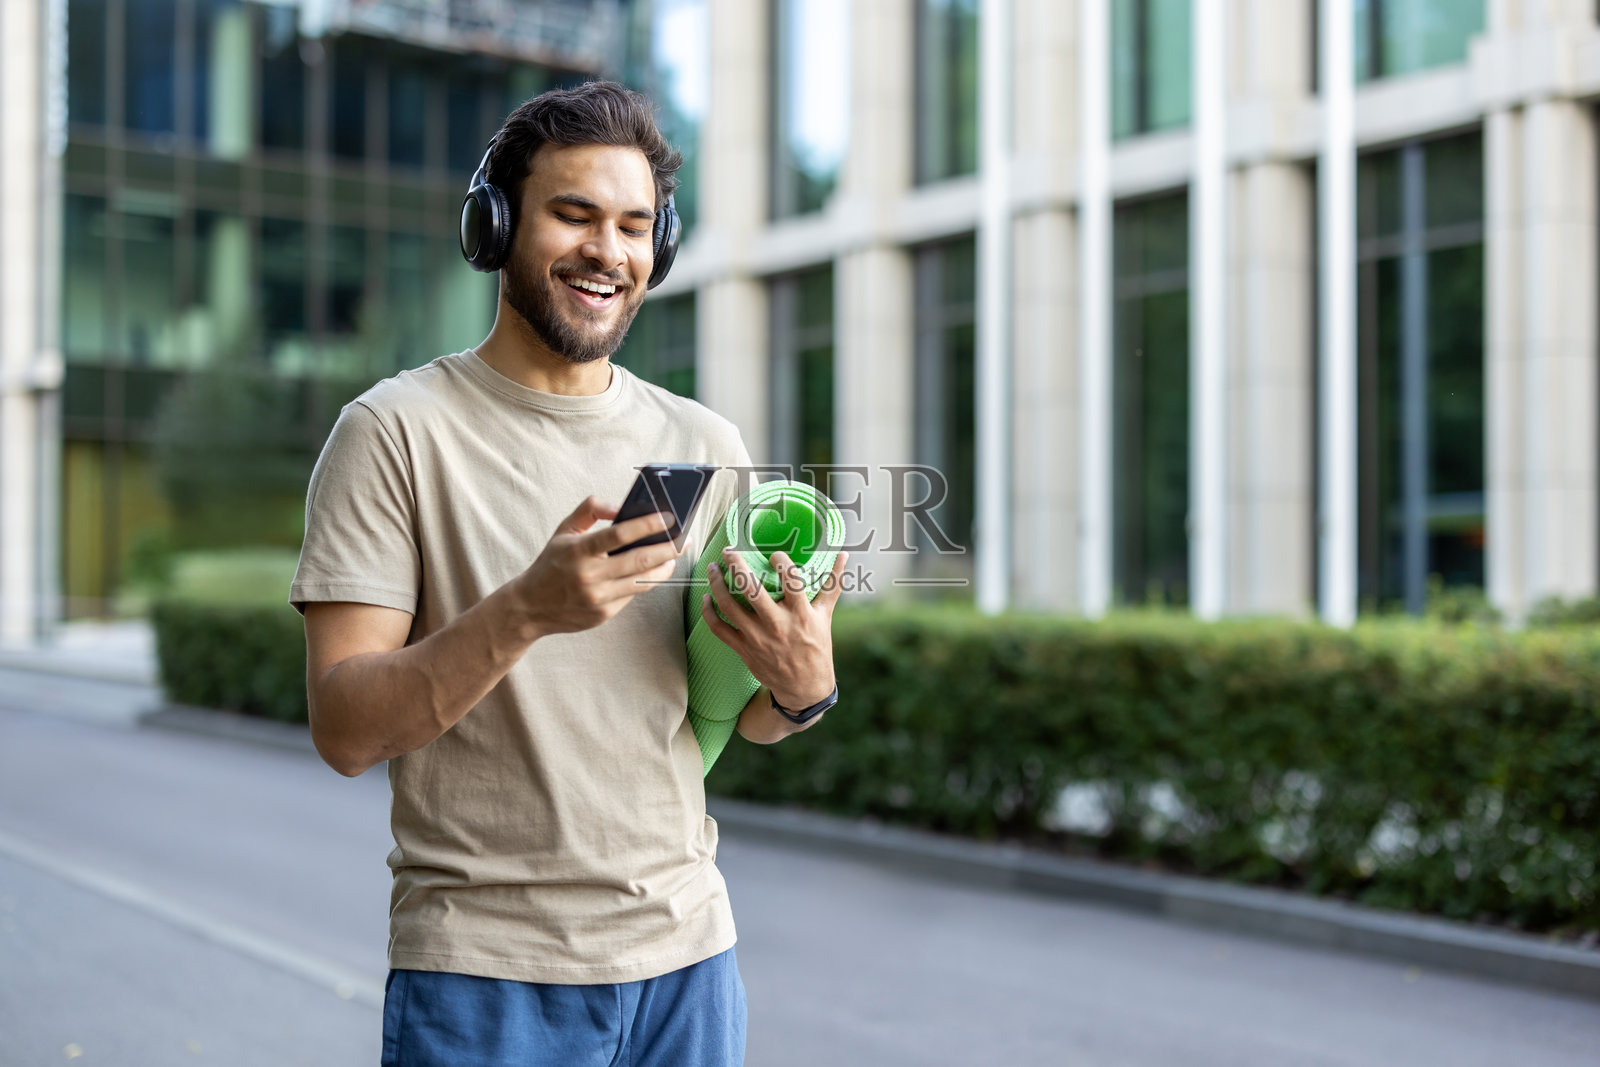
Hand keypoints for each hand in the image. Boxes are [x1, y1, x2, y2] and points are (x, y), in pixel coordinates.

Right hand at [515, 496, 680, 635]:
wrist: (530, 607)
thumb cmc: (551, 563)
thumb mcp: (563, 530)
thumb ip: (590, 509)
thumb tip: (620, 506)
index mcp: (579, 551)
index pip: (618, 534)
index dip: (647, 524)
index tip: (669, 517)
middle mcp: (589, 576)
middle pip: (640, 560)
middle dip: (668, 549)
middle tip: (684, 539)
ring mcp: (598, 598)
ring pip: (643, 581)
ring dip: (665, 567)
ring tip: (675, 555)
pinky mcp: (604, 614)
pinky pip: (632, 595)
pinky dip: (644, 581)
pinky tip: (653, 571)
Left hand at [700, 548, 848, 708]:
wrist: (804, 687)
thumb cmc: (816, 646)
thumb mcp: (826, 615)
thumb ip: (832, 584)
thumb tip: (844, 555)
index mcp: (801, 614)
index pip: (791, 581)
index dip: (781, 562)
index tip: (773, 554)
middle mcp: (778, 625)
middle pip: (752, 590)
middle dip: (737, 566)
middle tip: (729, 550)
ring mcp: (758, 638)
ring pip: (730, 607)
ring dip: (717, 585)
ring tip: (713, 568)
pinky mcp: (744, 650)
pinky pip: (720, 629)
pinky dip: (709, 613)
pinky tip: (707, 598)